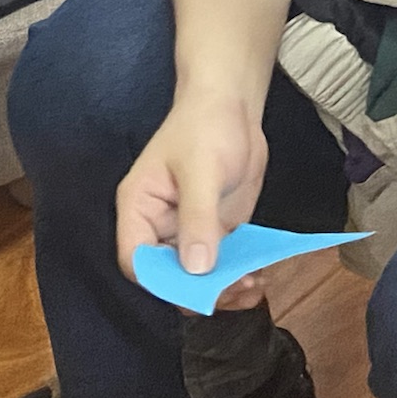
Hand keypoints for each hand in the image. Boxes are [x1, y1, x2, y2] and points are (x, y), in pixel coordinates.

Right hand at [114, 95, 271, 313]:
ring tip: (253, 286)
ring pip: (196, 276)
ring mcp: (187, 231)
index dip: (161, 281)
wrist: (232, 106)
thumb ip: (198, 219)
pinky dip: (237, 276)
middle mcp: (158, 226)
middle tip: (235, 290)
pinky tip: (259, 277)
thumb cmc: (205, 127)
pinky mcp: (214, 230)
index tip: (195, 290)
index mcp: (139, 209)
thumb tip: (196, 269)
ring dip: (223, 288)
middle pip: (168, 275)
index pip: (137, 260)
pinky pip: (220, 264)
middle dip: (199, 290)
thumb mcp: (201, 171)